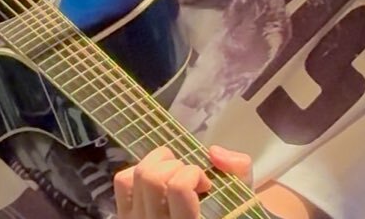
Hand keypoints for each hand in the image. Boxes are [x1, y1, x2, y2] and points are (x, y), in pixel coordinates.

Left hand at [114, 145, 251, 218]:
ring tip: (175, 174)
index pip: (178, 188)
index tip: (206, 185)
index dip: (193, 174)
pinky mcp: (125, 218)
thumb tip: (213, 153)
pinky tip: (157, 183)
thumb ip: (238, 172)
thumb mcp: (242, 206)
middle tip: (190, 179)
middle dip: (176, 165)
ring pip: (136, 175)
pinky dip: (139, 171)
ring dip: (159, 162)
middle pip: (152, 177)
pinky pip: (123, 182)